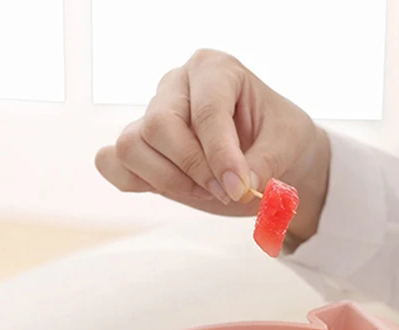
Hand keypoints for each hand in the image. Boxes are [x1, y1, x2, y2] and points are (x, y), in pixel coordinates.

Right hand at [95, 49, 330, 241]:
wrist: (271, 154)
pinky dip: (134, 182)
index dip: (220, 155)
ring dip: (168, 180)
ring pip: (131, 146)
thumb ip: (264, 164)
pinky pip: (111, 163)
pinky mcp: (141, 148)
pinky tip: (173, 189)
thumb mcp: (286, 146)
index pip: (204, 111)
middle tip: (226, 192)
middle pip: (159, 125)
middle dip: (194, 168)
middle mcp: (176, 86)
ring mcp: (152, 115)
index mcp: (214, 69)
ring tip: (206, 190)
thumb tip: (239, 186)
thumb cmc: (277, 139)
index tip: (239, 189)